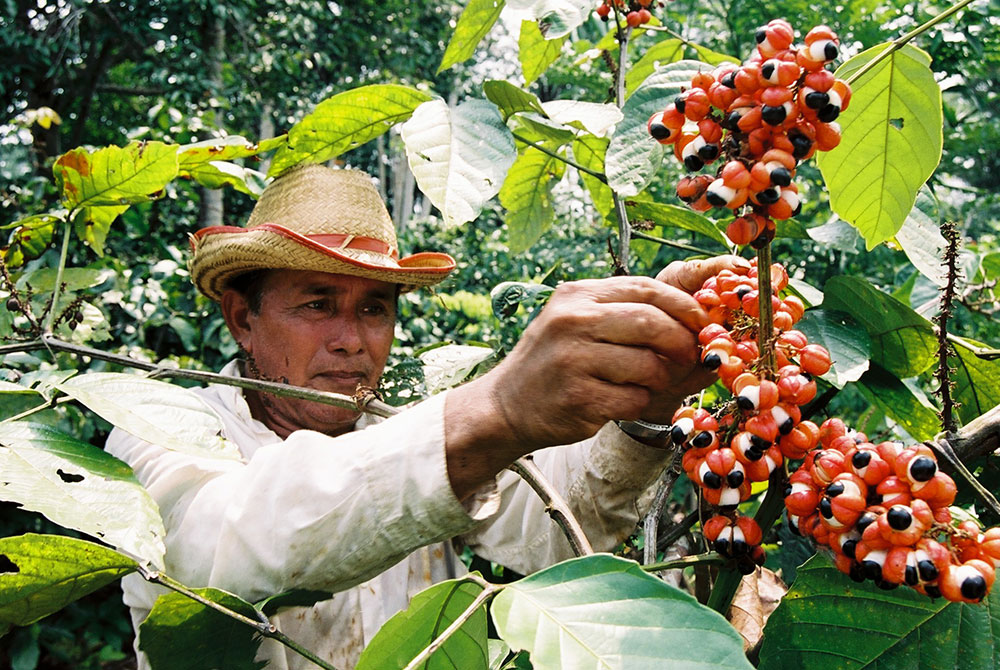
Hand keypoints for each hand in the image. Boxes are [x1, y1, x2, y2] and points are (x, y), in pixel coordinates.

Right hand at [444, 255, 747, 498]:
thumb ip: (629, 318)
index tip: (702, 323)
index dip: (684, 306)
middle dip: (681, 344)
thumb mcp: (579, 325)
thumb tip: (701, 329)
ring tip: (645, 384)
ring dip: (659, 380)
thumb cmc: (554, 363)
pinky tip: (618, 402)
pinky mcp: (578, 397)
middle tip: (689, 358)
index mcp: (577, 295)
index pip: (646, 288)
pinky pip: (634, 400)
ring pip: (648, 366)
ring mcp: (572, 359)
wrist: (505, 405)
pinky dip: (637, 404)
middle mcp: (572, 321)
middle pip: (652, 323)